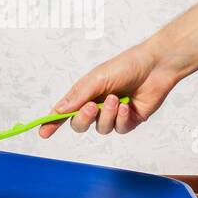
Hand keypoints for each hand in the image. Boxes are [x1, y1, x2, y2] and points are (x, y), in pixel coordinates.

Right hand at [39, 43, 180, 138]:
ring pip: (101, 129)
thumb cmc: (126, 66)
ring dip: (107, 115)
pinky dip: (121, 119)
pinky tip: (127, 107)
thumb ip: (78, 95)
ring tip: (117, 99)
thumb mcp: (97, 78)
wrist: (155, 66)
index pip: (65, 111)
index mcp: (86, 93)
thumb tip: (58, 110)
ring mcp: (113, 115)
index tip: (42, 132)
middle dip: (83, 118)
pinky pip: (119, 129)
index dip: (52, 122)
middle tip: (92, 107)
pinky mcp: (129, 121)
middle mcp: (97, 105)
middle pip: (80, 124)